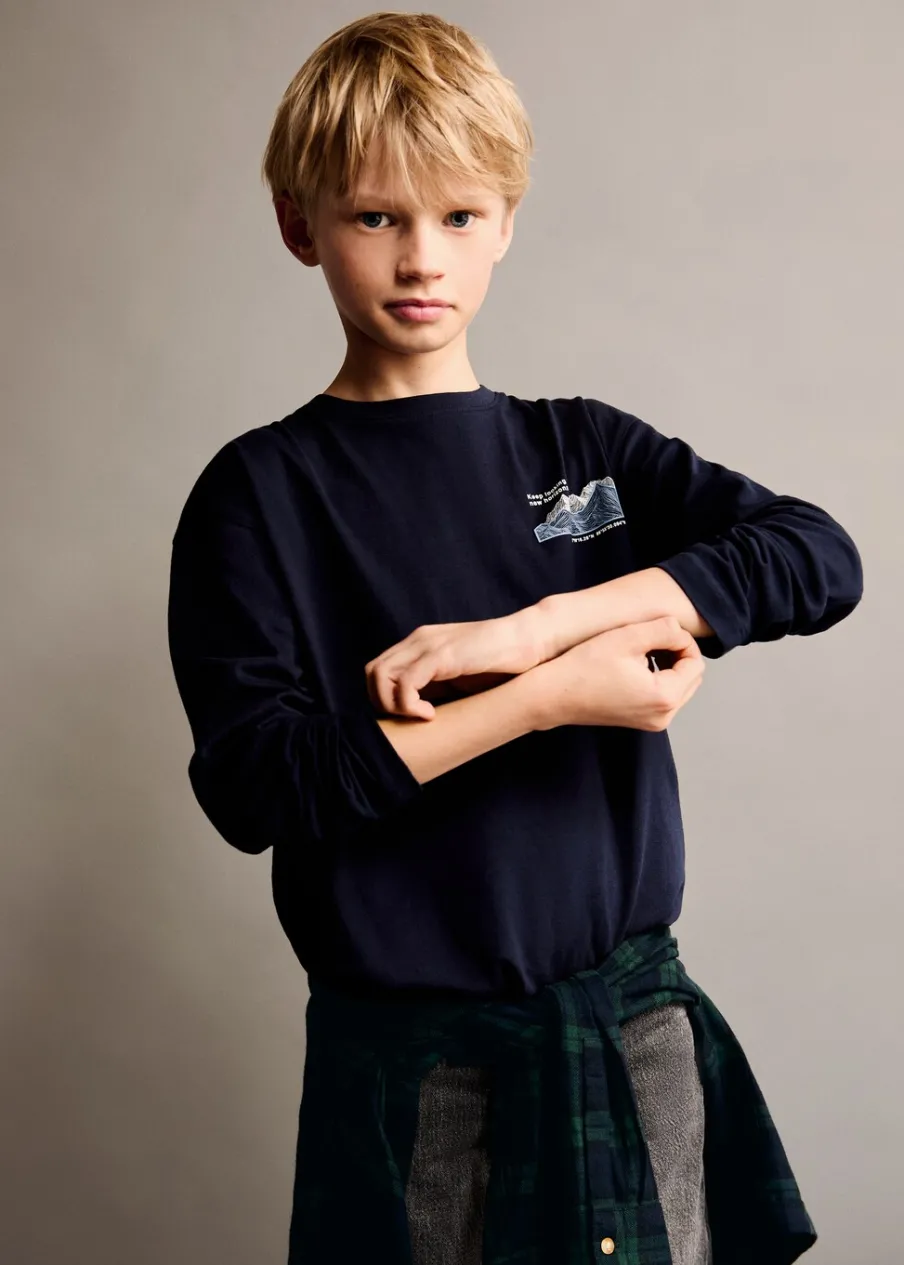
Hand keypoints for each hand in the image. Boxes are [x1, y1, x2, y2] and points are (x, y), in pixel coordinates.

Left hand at [365, 608, 549, 719]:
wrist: (529, 641)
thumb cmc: (499, 663)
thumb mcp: (457, 677)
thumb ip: (434, 686)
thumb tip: (416, 711)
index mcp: (420, 644)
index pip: (378, 670)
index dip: (384, 698)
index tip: (410, 716)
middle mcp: (418, 640)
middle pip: (372, 672)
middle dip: (383, 703)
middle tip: (412, 719)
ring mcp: (428, 645)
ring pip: (381, 675)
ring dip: (394, 705)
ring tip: (423, 717)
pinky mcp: (442, 655)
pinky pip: (406, 682)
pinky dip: (410, 705)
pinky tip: (431, 714)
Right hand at [529, 616, 704, 731]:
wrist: (552, 695)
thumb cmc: (583, 666)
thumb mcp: (626, 637)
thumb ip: (664, 629)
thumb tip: (681, 631)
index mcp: (664, 697)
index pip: (695, 663)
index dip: (682, 641)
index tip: (659, 630)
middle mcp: (663, 716)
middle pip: (691, 678)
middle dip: (678, 655)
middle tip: (652, 639)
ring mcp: (652, 722)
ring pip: (679, 687)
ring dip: (669, 666)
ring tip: (642, 651)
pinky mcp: (640, 721)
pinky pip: (663, 697)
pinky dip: (658, 679)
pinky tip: (635, 666)